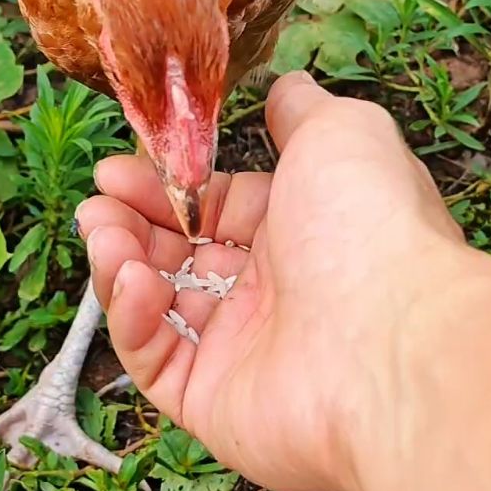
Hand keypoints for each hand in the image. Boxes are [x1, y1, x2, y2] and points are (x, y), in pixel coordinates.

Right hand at [76, 72, 465, 490]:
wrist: (392, 341)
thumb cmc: (371, 226)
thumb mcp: (340, 133)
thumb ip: (301, 110)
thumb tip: (287, 85)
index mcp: (305, 229)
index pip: (217, 206)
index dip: (168, 186)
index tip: (120, 167)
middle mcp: (277, 292)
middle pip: (182, 254)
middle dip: (132, 222)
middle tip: (99, 201)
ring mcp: (245, 351)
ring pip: (159, 306)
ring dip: (120, 265)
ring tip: (103, 232)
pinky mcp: (215, 405)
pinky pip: (156, 361)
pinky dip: (132, 320)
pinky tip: (133, 281)